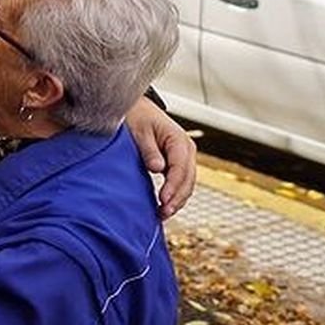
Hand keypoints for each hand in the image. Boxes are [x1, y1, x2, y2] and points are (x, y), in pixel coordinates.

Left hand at [126, 97, 196, 218]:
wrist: (137, 109)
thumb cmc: (137, 117)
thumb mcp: (139, 131)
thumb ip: (149, 149)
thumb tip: (157, 168)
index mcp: (179, 140)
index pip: (180, 168)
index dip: (173, 186)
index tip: (163, 200)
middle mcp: (186, 150)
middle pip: (187, 179)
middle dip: (176, 198)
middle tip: (162, 213)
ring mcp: (184, 157)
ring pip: (187, 184)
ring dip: (177, 201)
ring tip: (162, 215)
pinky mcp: (177, 163)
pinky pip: (180, 182)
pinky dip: (174, 196)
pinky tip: (164, 207)